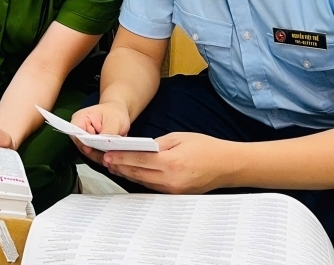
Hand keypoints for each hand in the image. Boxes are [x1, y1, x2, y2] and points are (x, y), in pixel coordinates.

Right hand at [70, 101, 131, 164]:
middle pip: (82, 145)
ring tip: (110, 160)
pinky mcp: (92, 145)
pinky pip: (94, 154)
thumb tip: (104, 145)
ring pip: (88, 152)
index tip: (90, 150)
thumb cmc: (115, 112)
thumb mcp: (114, 121)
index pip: (76, 133)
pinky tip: (111, 158)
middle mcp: (80, 130)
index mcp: (80, 119)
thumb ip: (107, 133)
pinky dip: (102, 157)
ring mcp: (86, 139)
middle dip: (93, 153)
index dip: (82, 142)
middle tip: (105, 158)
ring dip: (99, 157)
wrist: (119, 112)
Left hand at [102, 132, 234, 193]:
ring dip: (128, 174)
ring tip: (115, 166)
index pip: (138, 161)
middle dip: (120, 167)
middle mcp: (171, 180)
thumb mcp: (179, 138)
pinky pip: (153, 187)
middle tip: (106, 160)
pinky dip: (141, 179)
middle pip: (138, 174)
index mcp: (171, 163)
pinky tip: (133, 173)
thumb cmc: (206, 148)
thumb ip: (157, 144)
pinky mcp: (176, 195)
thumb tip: (139, 149)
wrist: (227, 165)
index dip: (120, 158)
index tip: (107, 154)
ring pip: (143, 182)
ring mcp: (173, 190)